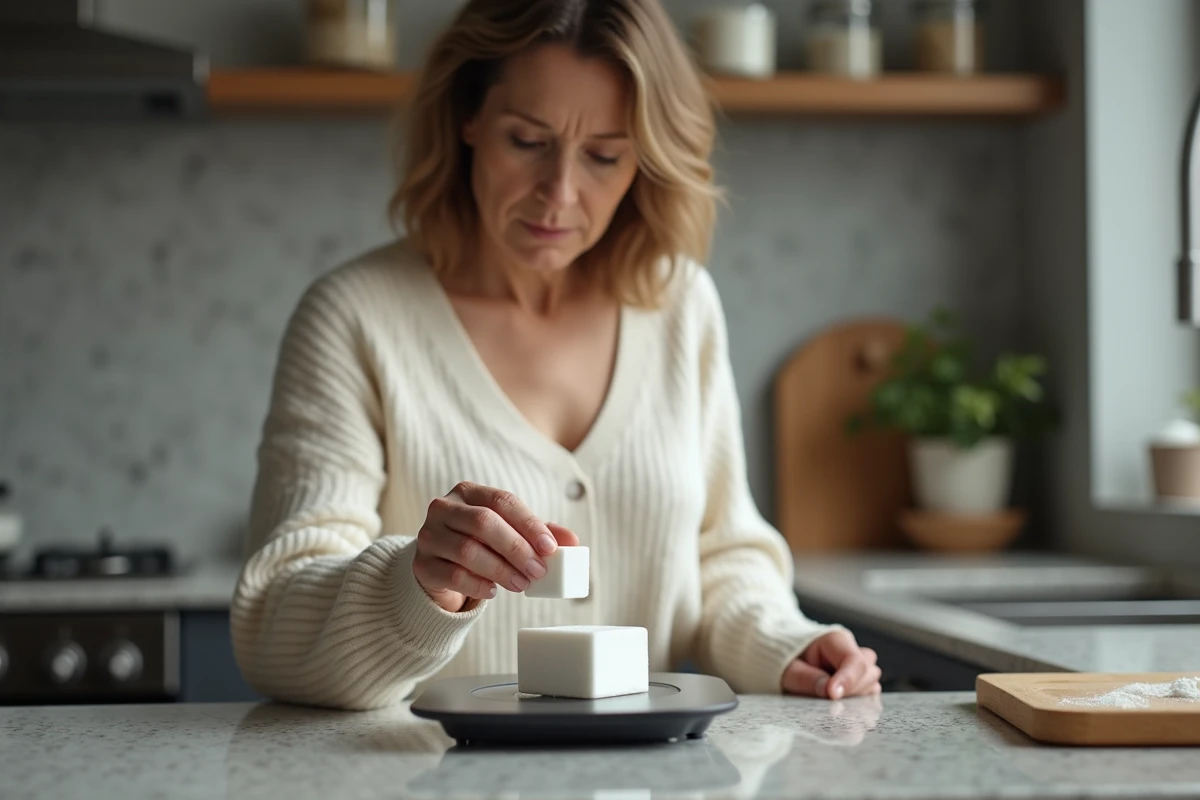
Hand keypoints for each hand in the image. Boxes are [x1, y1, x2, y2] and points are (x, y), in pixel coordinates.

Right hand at [413, 482, 579, 612]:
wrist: (441, 566)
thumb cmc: (480, 543)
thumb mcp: (510, 533)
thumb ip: (540, 534)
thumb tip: (573, 542)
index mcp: (469, 492)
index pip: (502, 501)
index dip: (529, 524)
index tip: (551, 548)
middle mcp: (444, 508)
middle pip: (483, 523)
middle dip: (516, 548)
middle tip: (538, 571)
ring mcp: (428, 535)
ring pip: (467, 551)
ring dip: (501, 570)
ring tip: (522, 584)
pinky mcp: (421, 565)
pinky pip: (452, 575)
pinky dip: (477, 585)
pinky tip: (493, 591)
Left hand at [781, 629, 881, 699]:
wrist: (786, 660)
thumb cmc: (787, 661)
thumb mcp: (788, 669)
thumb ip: (807, 678)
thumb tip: (829, 691)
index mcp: (836, 640)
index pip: (854, 660)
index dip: (847, 680)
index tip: (833, 695)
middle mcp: (853, 651)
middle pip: (868, 673)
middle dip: (850, 690)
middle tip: (825, 697)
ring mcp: (859, 667)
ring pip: (872, 684)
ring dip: (855, 697)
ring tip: (828, 698)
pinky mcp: (861, 683)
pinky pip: (870, 695)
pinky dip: (858, 703)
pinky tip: (839, 704)